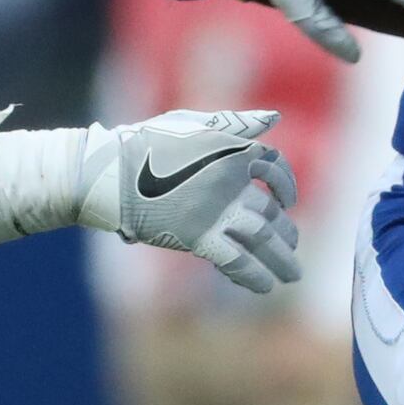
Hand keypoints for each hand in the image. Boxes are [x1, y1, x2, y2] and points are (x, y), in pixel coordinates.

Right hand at [94, 107, 299, 293]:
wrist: (111, 172)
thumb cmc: (146, 144)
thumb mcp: (193, 124)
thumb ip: (236, 124)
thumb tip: (274, 118)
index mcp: (234, 150)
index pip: (275, 168)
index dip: (287, 186)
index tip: (287, 202)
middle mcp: (232, 181)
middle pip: (271, 210)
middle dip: (286, 233)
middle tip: (292, 248)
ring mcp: (217, 210)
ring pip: (262, 237)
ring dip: (281, 259)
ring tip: (292, 275)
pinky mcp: (199, 237)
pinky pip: (236, 260)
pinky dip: (253, 275)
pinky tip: (266, 287)